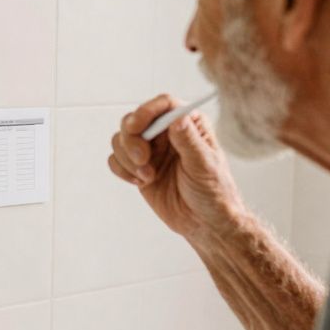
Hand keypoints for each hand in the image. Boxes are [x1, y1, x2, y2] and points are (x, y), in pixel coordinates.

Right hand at [107, 93, 246, 243]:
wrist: (205, 223)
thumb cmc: (214, 193)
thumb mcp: (204, 165)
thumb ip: (188, 140)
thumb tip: (177, 117)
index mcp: (188, 125)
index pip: (163, 105)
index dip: (146, 111)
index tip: (136, 126)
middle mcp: (166, 134)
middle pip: (134, 120)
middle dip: (131, 140)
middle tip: (143, 160)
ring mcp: (151, 151)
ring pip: (121, 139)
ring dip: (127, 159)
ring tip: (147, 176)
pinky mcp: (138, 168)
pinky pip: (116, 160)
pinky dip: (122, 170)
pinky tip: (141, 182)